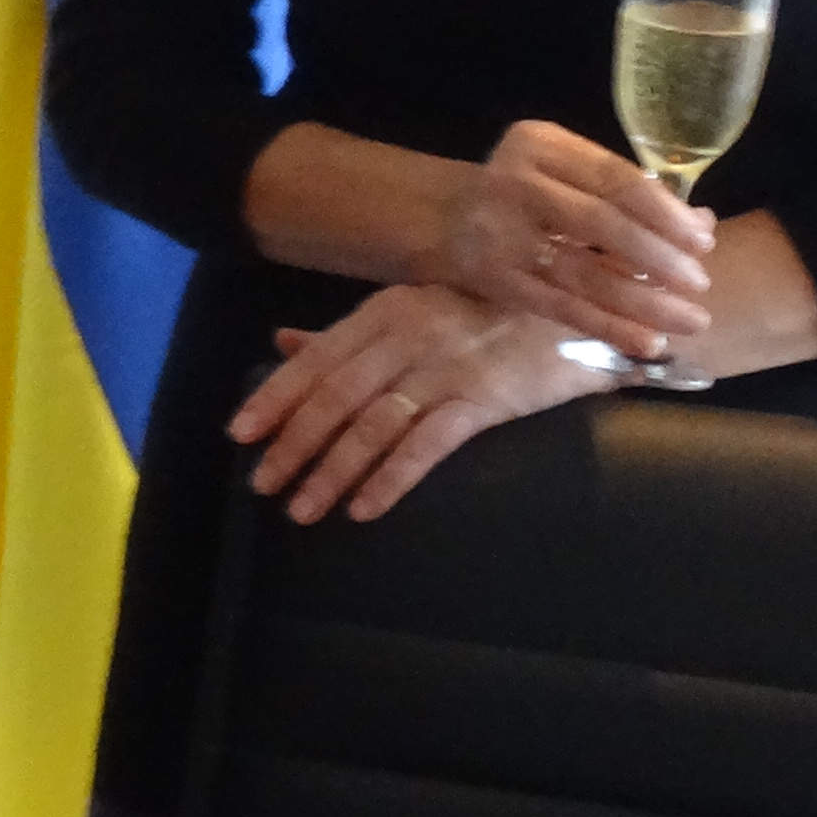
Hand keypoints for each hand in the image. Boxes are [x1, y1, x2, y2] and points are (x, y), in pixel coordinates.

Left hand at [229, 279, 618, 522]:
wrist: (578, 307)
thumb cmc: (489, 311)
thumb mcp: (413, 309)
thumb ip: (348, 333)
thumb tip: (283, 343)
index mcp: (383, 311)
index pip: (315, 359)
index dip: (274, 396)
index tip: (238, 433)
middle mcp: (406, 335)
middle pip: (334, 396)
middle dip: (292, 443)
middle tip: (261, 484)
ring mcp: (444, 367)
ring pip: (371, 424)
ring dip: (331, 470)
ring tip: (302, 509)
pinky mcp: (483, 399)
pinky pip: (426, 444)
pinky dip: (391, 477)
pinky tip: (363, 508)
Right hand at [426, 117, 711, 360]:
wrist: (442, 218)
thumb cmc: (524, 192)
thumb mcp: (566, 172)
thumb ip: (628, 194)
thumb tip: (703, 223)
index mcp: (539, 144)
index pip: (614, 177)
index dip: (665, 213)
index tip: (703, 242)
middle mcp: (515, 181)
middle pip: (601, 223)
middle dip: (659, 257)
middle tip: (701, 284)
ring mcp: (500, 232)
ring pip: (585, 272)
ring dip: (644, 302)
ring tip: (691, 321)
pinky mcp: (495, 278)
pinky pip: (563, 307)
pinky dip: (609, 327)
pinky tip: (648, 343)